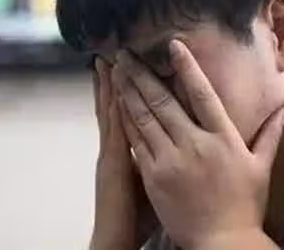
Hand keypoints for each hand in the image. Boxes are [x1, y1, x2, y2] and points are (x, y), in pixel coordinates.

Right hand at [89, 58, 156, 249]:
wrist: (118, 237)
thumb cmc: (137, 214)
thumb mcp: (149, 180)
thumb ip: (157, 157)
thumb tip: (174, 142)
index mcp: (129, 149)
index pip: (129, 112)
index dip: (129, 90)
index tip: (129, 67)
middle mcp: (118, 147)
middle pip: (118, 105)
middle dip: (120, 79)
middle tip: (116, 51)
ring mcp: (113, 154)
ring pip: (112, 113)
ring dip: (111, 87)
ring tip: (109, 60)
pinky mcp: (113, 165)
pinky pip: (114, 132)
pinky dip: (113, 111)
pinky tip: (115, 91)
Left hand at [113, 40, 283, 249]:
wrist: (222, 243)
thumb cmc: (244, 206)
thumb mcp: (260, 167)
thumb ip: (270, 134)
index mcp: (223, 138)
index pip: (203, 94)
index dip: (187, 67)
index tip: (173, 46)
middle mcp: (195, 144)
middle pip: (164, 100)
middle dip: (143, 74)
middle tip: (127, 53)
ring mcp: (172, 160)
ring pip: (145, 117)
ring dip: (129, 91)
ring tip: (117, 71)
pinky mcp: (154, 176)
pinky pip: (138, 142)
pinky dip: (127, 121)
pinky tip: (117, 105)